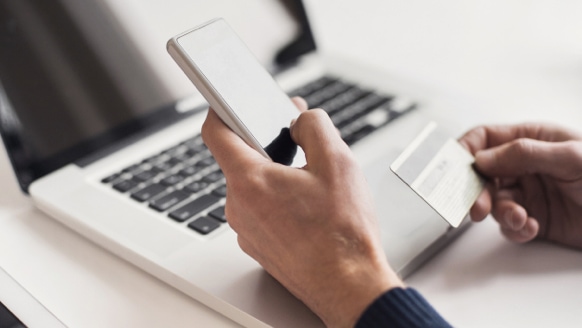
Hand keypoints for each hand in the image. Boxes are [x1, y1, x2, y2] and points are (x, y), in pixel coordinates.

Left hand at [202, 98, 402, 326]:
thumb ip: (314, 126)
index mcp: (250, 181)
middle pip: (240, 159)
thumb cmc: (343, 232)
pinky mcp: (258, 246)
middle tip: (297, 137)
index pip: (216, 132)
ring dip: (276, 173)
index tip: (229, 98)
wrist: (349, 286)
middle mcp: (239, 207)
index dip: (221, 108)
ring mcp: (246, 230)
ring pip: (253, 186)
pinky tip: (308, 205)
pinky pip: (260, 210)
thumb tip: (300, 119)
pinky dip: (277, 199)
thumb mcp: (337, 161)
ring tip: (311, 180)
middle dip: (267, 143)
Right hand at [459, 123, 581, 247]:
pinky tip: (533, 228)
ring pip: (492, 201)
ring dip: (500, 213)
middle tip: (477, 209)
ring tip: (520, 219)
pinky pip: (509, 224)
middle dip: (477, 192)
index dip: (464, 152)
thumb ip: (523, 154)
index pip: (484, 139)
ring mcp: (528, 192)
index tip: (453, 170)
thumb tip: (482, 158)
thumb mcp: (571, 156)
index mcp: (531, 138)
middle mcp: (524, 164)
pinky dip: (516, 229)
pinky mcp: (534, 218)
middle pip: (481, 174)